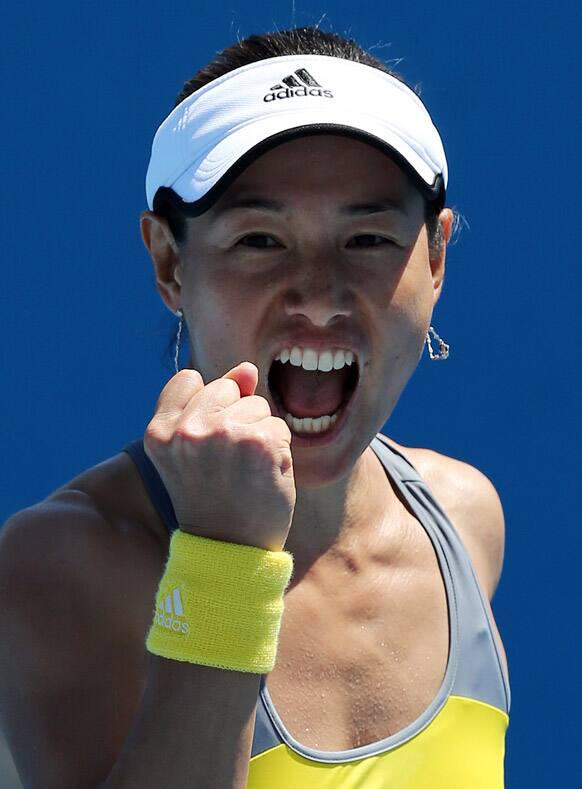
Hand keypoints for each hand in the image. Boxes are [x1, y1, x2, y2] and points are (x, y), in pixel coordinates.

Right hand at [143, 362, 295, 551]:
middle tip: (225, 464)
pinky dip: (278, 452)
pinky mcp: (260, 442)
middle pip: (228, 387)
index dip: (206, 407)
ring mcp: (224, 433)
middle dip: (235, 418)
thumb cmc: (213, 498)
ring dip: (259, 435)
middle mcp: (187, 430)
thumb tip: (246, 368)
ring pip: (258, 406)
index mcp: (160, 431)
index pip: (189, 380)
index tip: (204, 446)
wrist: (230, 549)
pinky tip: (263, 477)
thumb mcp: (196, 449)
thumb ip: (215, 402)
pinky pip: (279, 427)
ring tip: (244, 472)